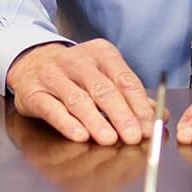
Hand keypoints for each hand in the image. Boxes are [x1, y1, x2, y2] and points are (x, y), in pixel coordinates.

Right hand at [6, 39, 156, 145]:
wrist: (32, 60)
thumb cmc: (75, 71)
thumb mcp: (103, 73)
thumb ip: (130, 94)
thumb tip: (159, 115)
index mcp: (102, 53)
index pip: (125, 79)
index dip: (138, 104)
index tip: (149, 125)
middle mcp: (78, 61)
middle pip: (103, 89)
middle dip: (121, 114)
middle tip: (133, 136)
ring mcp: (54, 75)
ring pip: (78, 99)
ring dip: (95, 120)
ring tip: (109, 138)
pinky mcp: (35, 92)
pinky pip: (52, 108)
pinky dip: (67, 123)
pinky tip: (80, 135)